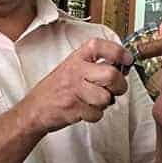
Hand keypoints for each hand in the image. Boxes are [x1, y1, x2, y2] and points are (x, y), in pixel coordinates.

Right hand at [17, 38, 131, 134]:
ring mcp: (74, 90)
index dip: (119, 52)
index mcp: (76, 58)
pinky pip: (97, 114)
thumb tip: (122, 68)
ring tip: (94, 101)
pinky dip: (94, 115)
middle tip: (116, 89)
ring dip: (104, 104)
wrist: (34, 109)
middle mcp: (75, 71)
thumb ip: (94, 66)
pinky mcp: (73, 108)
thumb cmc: (56, 89)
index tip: (127, 60)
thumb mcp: (71, 68)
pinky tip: (85, 110)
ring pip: (106, 98)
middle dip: (120, 86)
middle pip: (111, 75)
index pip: (101, 46)